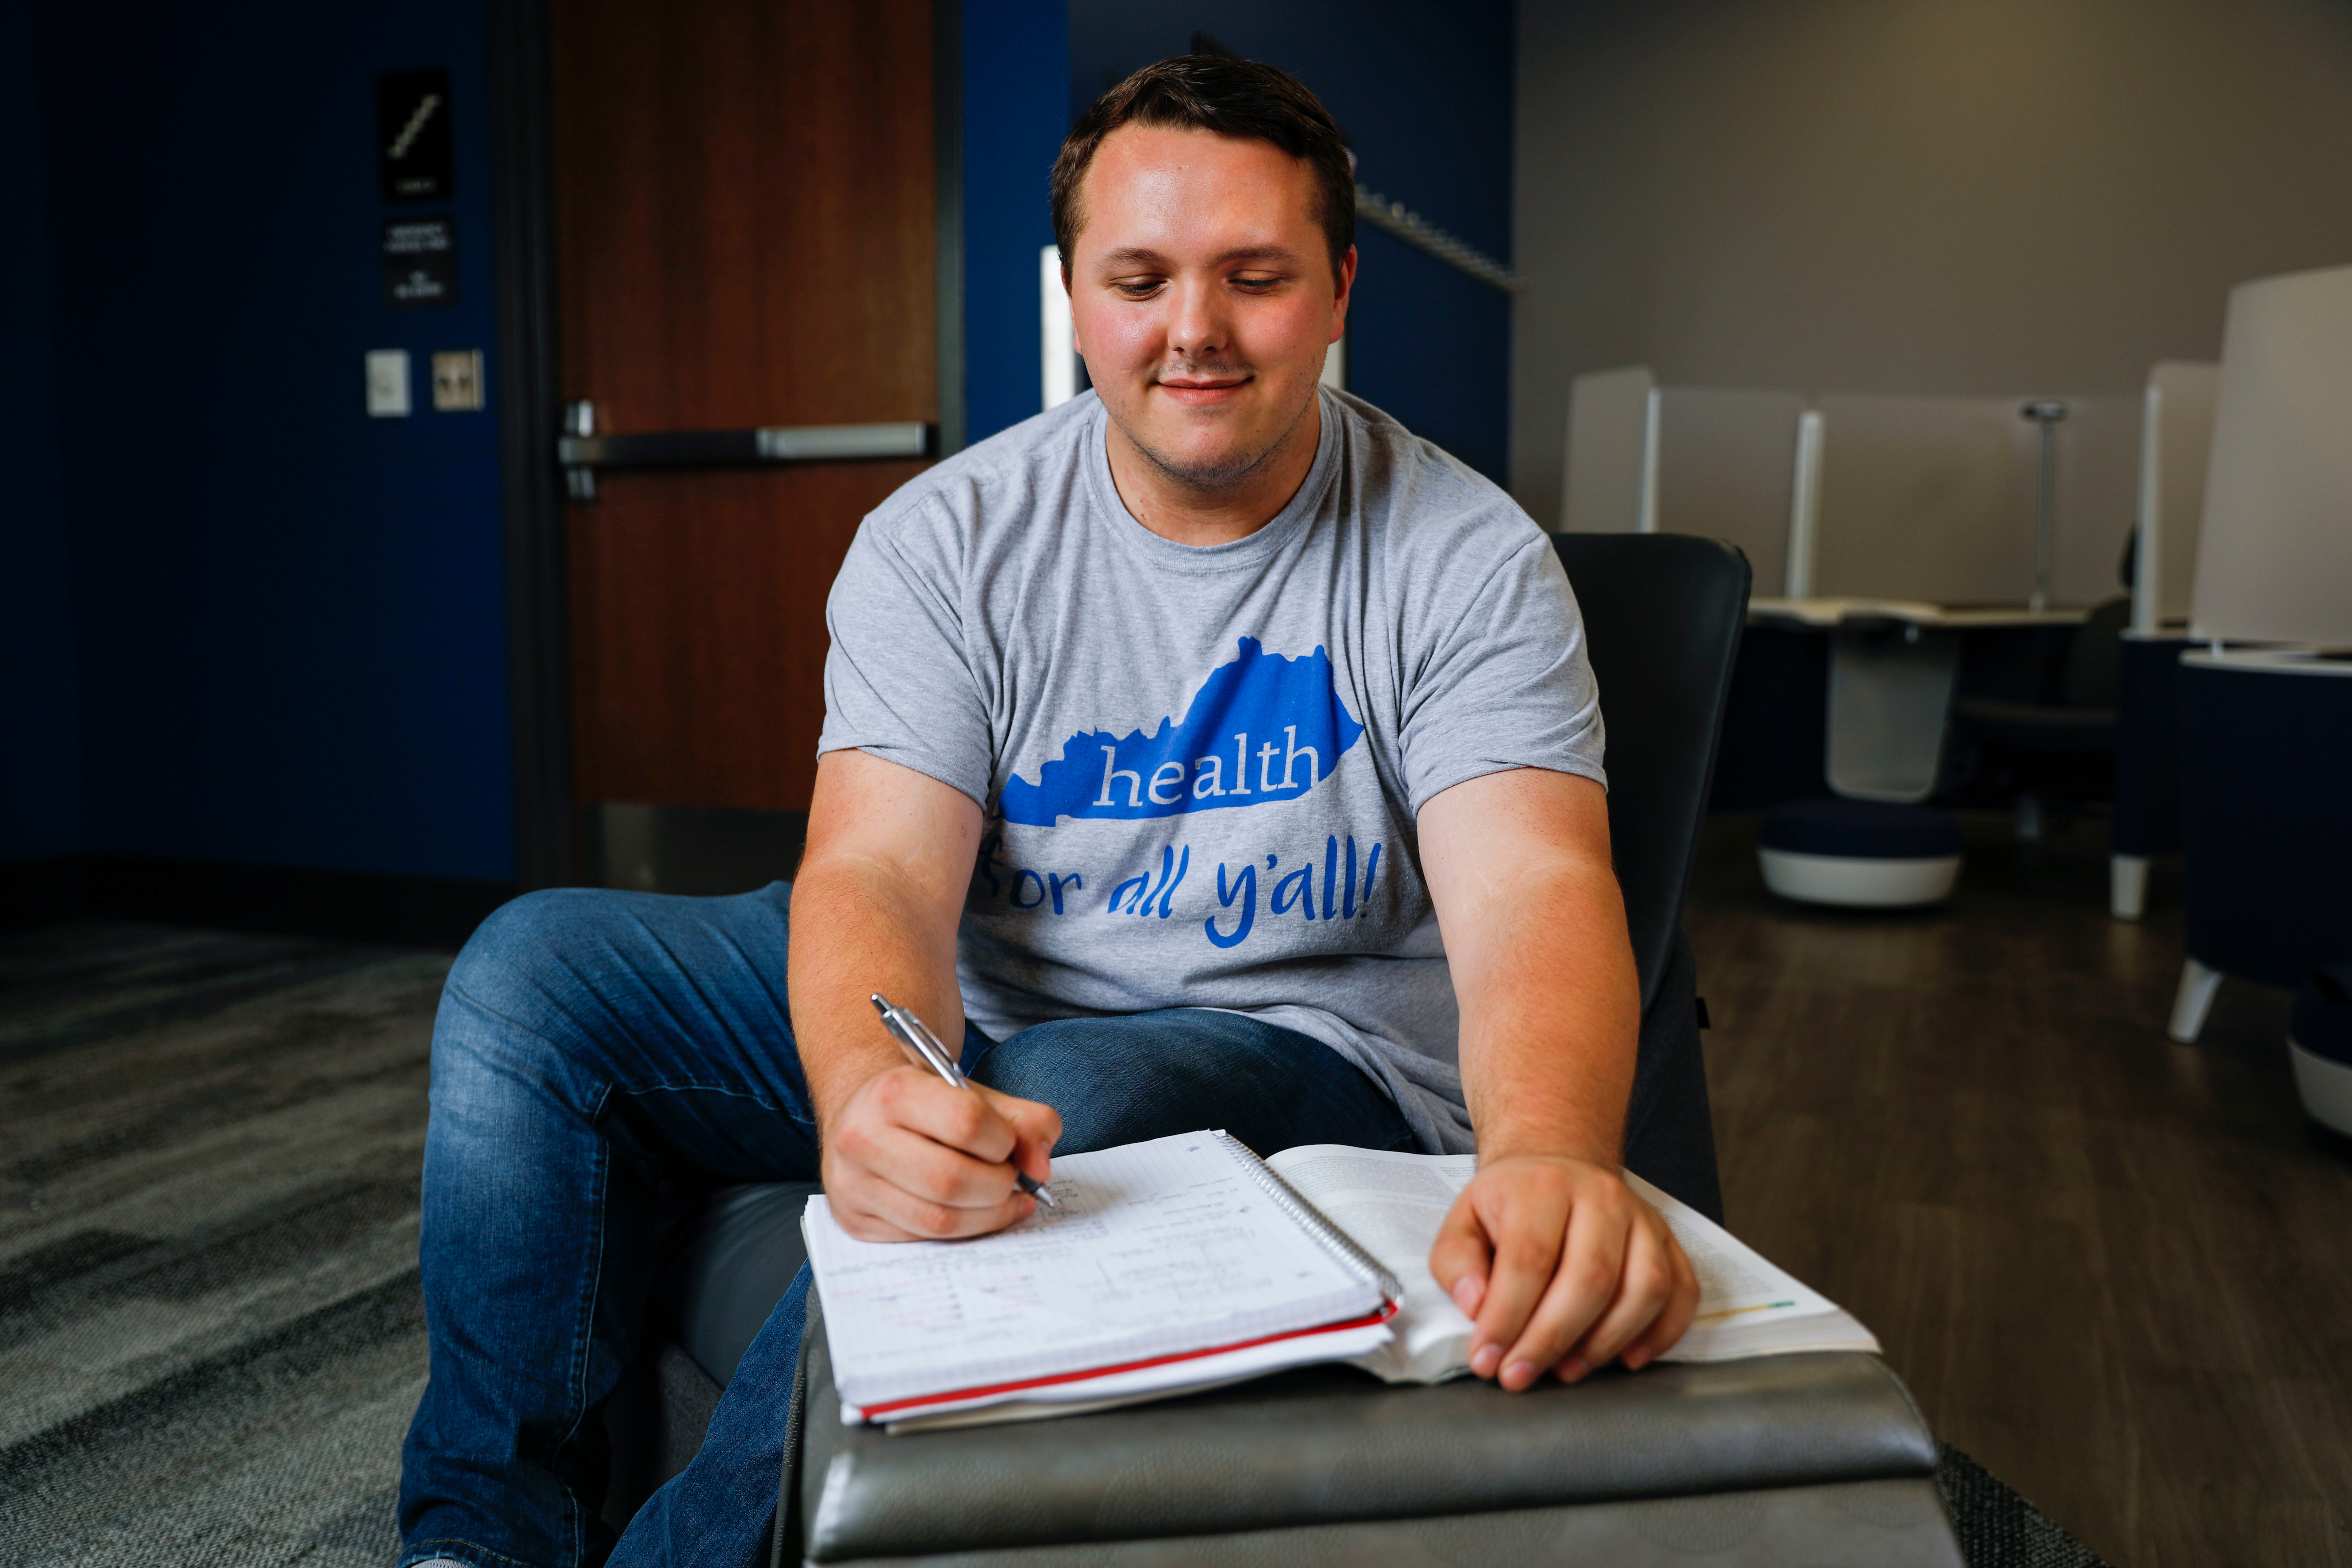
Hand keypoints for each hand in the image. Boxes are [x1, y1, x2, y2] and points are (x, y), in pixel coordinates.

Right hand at [820, 1065, 1061, 1241]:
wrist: (863, 1109)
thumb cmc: (925, 1103)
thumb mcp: (975, 1094)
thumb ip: (1025, 1121)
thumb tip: (1040, 1168)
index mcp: (893, 1091)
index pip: (967, 1123)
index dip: (1004, 1141)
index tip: (1008, 1144)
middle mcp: (861, 1136)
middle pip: (951, 1181)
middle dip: (998, 1186)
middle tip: (1009, 1179)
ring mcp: (852, 1183)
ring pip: (937, 1220)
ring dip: (986, 1216)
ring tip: (1000, 1199)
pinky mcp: (852, 1219)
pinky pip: (919, 1239)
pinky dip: (958, 1231)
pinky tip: (971, 1214)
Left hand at [1428, 1154, 1698, 1390]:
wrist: (1558, 1165)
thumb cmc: (1510, 1204)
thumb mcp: (1464, 1220)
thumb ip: (1457, 1262)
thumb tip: (1476, 1305)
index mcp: (1543, 1186)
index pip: (1529, 1258)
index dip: (1507, 1317)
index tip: (1487, 1359)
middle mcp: (1601, 1197)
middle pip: (1590, 1278)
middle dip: (1551, 1339)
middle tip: (1519, 1376)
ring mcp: (1642, 1219)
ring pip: (1644, 1289)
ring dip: (1605, 1343)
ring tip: (1565, 1371)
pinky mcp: (1669, 1241)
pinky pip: (1682, 1291)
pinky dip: (1662, 1333)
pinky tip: (1628, 1360)